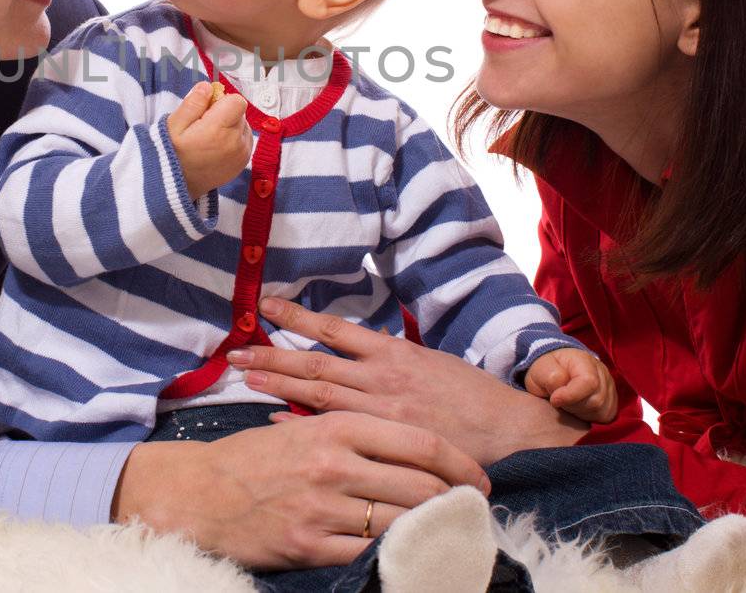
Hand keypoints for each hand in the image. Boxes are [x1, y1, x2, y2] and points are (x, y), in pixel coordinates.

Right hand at [111, 411, 490, 570]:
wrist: (200, 492)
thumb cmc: (258, 456)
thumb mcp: (307, 428)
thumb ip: (358, 432)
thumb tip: (415, 448)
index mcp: (337, 425)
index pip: (420, 443)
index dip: (459, 463)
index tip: (478, 477)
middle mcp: (334, 464)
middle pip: (420, 484)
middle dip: (455, 500)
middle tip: (472, 510)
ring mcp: (322, 507)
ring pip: (402, 521)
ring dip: (434, 529)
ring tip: (452, 532)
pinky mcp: (309, 545)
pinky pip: (370, 553)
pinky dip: (398, 554)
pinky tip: (414, 554)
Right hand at [167, 81, 250, 200]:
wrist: (177, 186)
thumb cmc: (173, 153)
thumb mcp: (174, 125)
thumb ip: (193, 103)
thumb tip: (208, 86)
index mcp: (219, 130)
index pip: (238, 101)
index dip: (222, 101)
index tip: (206, 111)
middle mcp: (235, 142)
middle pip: (240, 113)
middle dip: (225, 114)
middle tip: (204, 126)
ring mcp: (241, 154)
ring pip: (244, 125)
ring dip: (231, 126)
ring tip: (210, 138)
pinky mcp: (243, 163)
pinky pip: (245, 139)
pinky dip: (234, 139)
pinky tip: (217, 146)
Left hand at [232, 298, 586, 466]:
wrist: (510, 430)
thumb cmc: (473, 396)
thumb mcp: (432, 363)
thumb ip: (395, 358)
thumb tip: (364, 346)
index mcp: (394, 352)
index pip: (334, 329)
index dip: (297, 318)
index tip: (265, 305)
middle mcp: (382, 378)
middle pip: (314, 363)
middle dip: (272, 356)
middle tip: (235, 350)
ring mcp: (381, 411)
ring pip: (318, 394)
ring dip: (279, 386)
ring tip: (245, 377)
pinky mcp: (386, 439)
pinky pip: (336, 429)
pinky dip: (304, 423)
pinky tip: (276, 419)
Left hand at [524, 348, 617, 422]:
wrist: (555, 371)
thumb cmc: (547, 370)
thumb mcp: (540, 369)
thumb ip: (550, 378)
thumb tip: (560, 395)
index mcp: (584, 361)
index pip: (589, 382)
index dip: (571, 395)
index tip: (554, 399)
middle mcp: (602, 373)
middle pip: (596, 400)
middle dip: (573, 405)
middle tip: (559, 398)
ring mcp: (610, 387)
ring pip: (601, 410)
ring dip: (580, 412)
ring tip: (568, 402)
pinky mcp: (612, 402)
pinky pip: (606, 416)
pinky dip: (590, 416)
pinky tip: (578, 408)